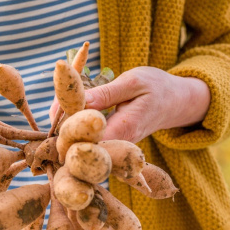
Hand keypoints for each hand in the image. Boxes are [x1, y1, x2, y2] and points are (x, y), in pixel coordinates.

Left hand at [49, 67, 210, 143]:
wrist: (175, 103)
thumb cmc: (156, 88)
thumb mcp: (132, 82)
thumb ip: (105, 94)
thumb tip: (78, 102)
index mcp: (123, 131)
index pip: (86, 139)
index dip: (66, 128)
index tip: (56, 109)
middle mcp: (116, 146)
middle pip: (78, 145)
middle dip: (61, 127)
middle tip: (54, 103)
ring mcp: (112, 148)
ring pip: (79, 143)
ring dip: (64, 125)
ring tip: (61, 101)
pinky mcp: (108, 144)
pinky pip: (85, 139)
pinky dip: (73, 124)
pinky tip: (68, 108)